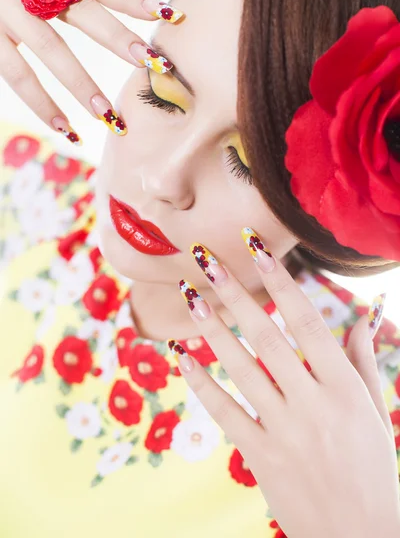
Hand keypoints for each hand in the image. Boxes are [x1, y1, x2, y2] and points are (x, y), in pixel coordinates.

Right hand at [0, 0, 181, 143]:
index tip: (172, 14)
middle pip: (82, 12)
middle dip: (118, 38)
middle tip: (151, 63)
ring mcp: (7, 9)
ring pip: (50, 48)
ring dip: (82, 84)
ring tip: (109, 115)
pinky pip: (18, 75)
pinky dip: (43, 105)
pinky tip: (67, 130)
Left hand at [170, 228, 399, 537]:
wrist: (363, 537)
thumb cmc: (373, 466)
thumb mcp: (374, 409)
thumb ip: (363, 359)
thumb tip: (364, 314)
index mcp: (345, 387)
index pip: (308, 321)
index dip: (281, 281)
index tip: (257, 248)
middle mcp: (313, 404)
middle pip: (267, 337)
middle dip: (235, 292)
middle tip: (206, 258)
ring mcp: (285, 432)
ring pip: (241, 369)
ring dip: (213, 329)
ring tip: (189, 296)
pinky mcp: (261, 457)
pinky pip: (226, 413)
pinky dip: (202, 383)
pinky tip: (181, 356)